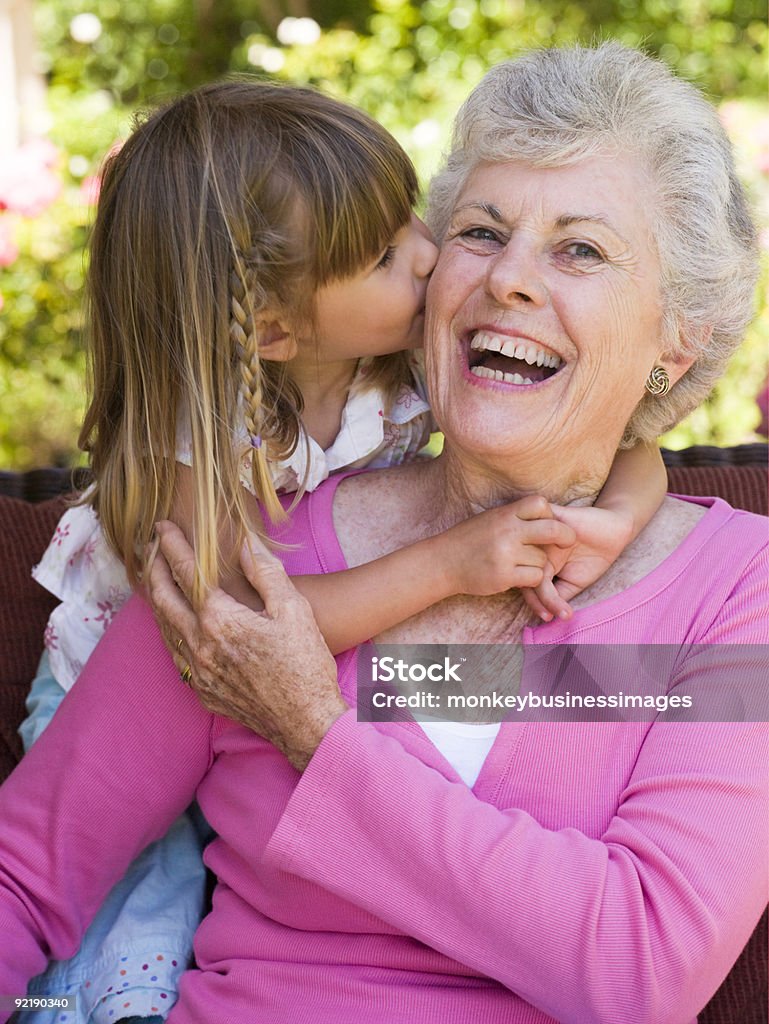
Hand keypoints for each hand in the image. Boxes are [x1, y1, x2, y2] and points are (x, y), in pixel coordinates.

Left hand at [147, 520, 347, 770]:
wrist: (306, 722)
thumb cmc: (305, 664)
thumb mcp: (293, 609)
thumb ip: (266, 572)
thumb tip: (246, 544)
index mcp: (220, 620)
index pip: (186, 573)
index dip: (173, 546)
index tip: (163, 526)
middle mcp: (200, 645)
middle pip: (162, 599)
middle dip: (153, 568)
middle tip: (149, 546)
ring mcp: (197, 671)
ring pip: (163, 627)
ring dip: (156, 598)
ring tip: (154, 578)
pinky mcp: (201, 690)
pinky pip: (174, 652)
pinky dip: (168, 628)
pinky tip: (173, 622)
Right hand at [440, 495, 576, 597]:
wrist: (443, 562)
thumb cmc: (468, 539)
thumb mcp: (490, 518)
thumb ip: (514, 516)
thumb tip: (544, 511)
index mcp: (505, 514)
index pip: (541, 504)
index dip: (550, 514)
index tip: (547, 523)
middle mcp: (507, 531)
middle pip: (553, 530)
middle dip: (565, 537)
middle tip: (566, 543)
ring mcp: (506, 554)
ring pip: (543, 559)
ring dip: (539, 564)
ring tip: (522, 564)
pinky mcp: (504, 575)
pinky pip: (535, 577)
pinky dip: (531, 579)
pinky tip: (518, 576)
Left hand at [522, 504, 634, 619]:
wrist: (614, 529)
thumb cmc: (593, 556)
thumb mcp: (574, 582)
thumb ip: (559, 595)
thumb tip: (547, 615)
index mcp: (538, 563)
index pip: (528, 584)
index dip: (535, 602)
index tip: (547, 618)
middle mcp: (535, 549)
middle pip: (525, 572)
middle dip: (538, 597)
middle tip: (551, 614)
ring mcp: (541, 533)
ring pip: (531, 558)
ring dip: (543, 582)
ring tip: (557, 602)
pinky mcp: (552, 516)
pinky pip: (540, 530)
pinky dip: (549, 551)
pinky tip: (561, 569)